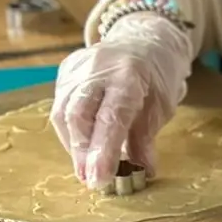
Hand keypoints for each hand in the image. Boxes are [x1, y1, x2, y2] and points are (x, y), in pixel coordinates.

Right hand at [50, 13, 192, 190]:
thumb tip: (144, 172)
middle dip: (82, 152)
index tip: (99, 179)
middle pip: (78, 114)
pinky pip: (60, 106)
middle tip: (90, 180)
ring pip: (63, 112)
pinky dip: (70, 132)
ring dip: (74, 146)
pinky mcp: (65, 71)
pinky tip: (81, 146)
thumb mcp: (160, 108)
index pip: (111, 117)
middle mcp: (97, 68)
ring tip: (86, 168)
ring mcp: (77, 67)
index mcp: (128, 75)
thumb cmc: (155, 78)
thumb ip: (146, 139)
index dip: (103, 150)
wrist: (142, 41)